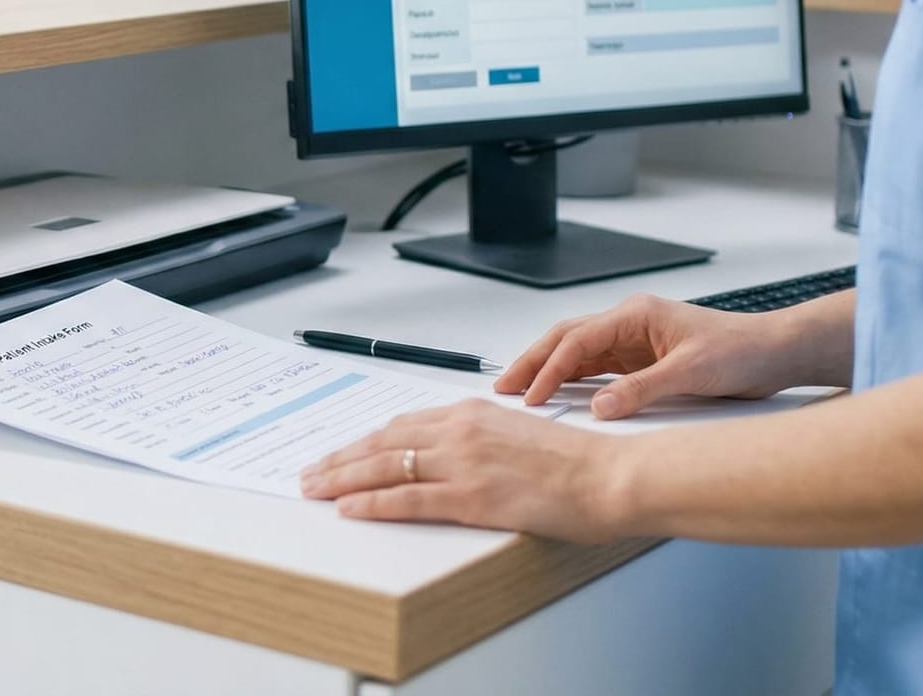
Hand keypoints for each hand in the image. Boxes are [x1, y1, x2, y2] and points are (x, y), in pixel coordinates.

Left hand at [299, 400, 625, 540]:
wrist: (611, 476)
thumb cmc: (577, 463)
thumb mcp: (519, 435)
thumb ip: (482, 440)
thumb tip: (455, 455)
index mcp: (473, 412)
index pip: (402, 425)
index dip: (365, 441)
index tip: (341, 451)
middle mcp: (461, 430)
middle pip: (383, 442)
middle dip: (341, 458)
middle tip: (312, 472)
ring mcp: (464, 462)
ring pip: (385, 467)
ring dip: (343, 479)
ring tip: (315, 489)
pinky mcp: (472, 496)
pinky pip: (407, 498)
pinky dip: (371, 503)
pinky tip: (349, 509)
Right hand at [495, 293, 809, 419]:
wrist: (774, 352)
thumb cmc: (742, 350)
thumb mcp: (691, 373)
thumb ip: (642, 390)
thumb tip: (600, 408)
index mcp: (636, 315)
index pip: (578, 341)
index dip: (550, 369)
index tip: (532, 395)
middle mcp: (629, 322)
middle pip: (566, 339)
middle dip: (533, 362)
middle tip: (504, 388)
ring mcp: (633, 340)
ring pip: (576, 352)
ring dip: (548, 370)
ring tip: (521, 391)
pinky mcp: (640, 358)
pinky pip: (596, 367)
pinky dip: (572, 380)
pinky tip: (558, 395)